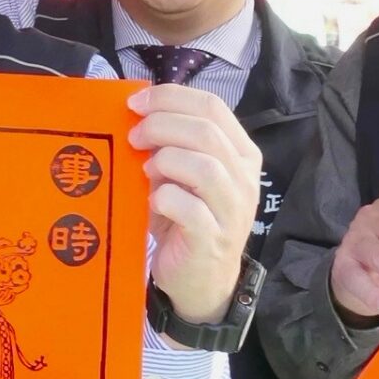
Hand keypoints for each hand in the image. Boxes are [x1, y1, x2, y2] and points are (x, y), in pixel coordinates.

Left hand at [127, 84, 262, 321]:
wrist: (202, 281)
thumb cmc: (186, 221)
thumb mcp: (180, 177)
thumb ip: (170, 146)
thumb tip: (137, 116)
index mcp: (240, 153)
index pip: (213, 106)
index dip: (171, 97)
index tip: (136, 102)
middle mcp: (244, 178)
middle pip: (206, 131)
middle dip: (161, 125)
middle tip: (134, 136)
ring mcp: (233, 210)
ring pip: (204, 166)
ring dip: (165, 160)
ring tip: (146, 169)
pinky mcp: (213, 238)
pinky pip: (190, 208)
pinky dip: (164, 197)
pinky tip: (153, 201)